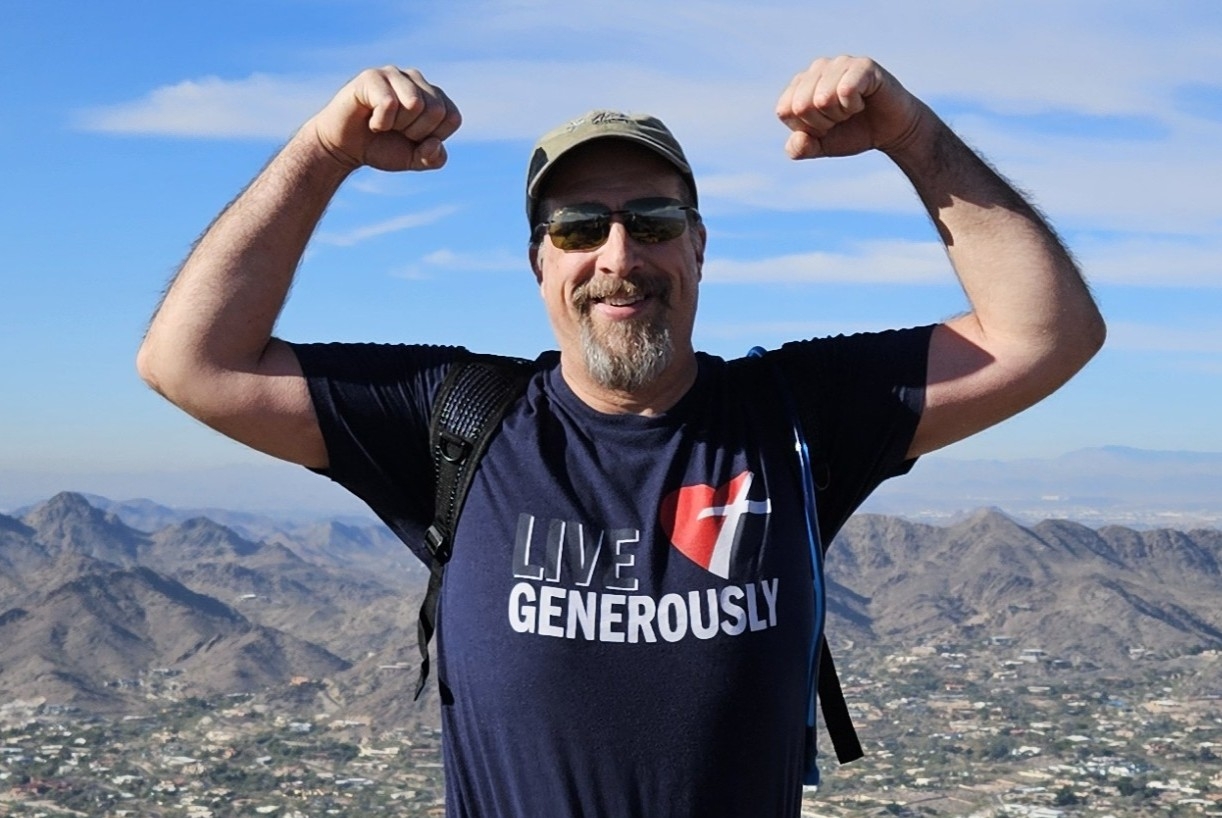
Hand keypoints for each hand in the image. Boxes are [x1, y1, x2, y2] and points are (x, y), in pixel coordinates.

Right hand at [310, 66, 460, 171]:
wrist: (344, 148)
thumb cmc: (381, 148)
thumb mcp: (413, 160)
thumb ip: (433, 158)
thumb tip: (435, 144)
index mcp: (433, 97)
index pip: (452, 117)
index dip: (433, 137)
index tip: (412, 138)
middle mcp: (417, 80)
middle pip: (436, 110)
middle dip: (415, 132)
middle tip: (395, 130)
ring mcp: (394, 74)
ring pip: (415, 104)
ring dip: (397, 125)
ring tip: (383, 123)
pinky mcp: (372, 76)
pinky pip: (389, 103)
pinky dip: (380, 122)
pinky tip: (370, 119)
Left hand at [775, 56, 923, 159]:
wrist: (889, 131)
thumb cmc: (852, 133)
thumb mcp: (820, 146)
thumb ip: (800, 149)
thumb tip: (798, 139)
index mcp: (800, 85)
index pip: (785, 110)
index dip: (806, 128)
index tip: (824, 126)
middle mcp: (817, 68)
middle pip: (801, 105)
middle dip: (822, 123)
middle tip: (840, 118)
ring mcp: (839, 63)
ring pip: (822, 98)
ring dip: (840, 114)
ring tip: (852, 109)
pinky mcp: (862, 65)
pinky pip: (845, 90)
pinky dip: (853, 106)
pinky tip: (863, 101)